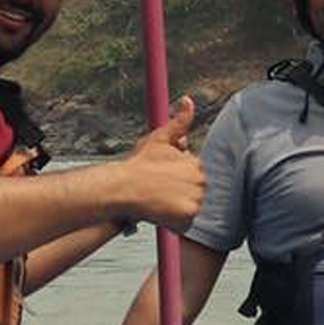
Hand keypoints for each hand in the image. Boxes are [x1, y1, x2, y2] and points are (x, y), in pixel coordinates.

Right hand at [113, 95, 203, 230]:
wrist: (122, 187)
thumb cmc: (138, 165)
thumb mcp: (159, 138)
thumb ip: (179, 121)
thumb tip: (189, 101)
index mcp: (196, 164)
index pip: (193, 176)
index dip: (176, 179)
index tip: (160, 179)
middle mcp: (201, 181)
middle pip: (194, 192)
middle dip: (179, 193)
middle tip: (158, 190)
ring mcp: (196, 200)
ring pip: (190, 207)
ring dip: (176, 207)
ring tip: (158, 200)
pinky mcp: (188, 217)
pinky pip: (185, 223)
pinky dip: (174, 221)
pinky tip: (160, 212)